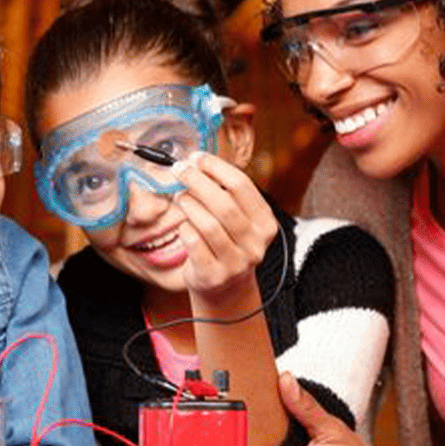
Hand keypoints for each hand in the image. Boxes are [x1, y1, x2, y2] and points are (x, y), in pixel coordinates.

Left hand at [172, 151, 277, 298]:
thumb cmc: (225, 244)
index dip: (216, 167)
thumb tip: (196, 162)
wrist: (223, 288)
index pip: (242, 186)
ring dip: (189, 205)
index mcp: (265, 223)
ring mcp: (236, 262)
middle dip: (198, 182)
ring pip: (208, 224)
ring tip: (179, 197)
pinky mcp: (214, 275)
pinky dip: (185, 228)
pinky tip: (183, 224)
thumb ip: (224, 194)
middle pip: (224, 204)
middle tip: (180, 170)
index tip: (196, 157)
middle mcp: (255, 244)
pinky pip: (194, 243)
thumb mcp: (236, 220)